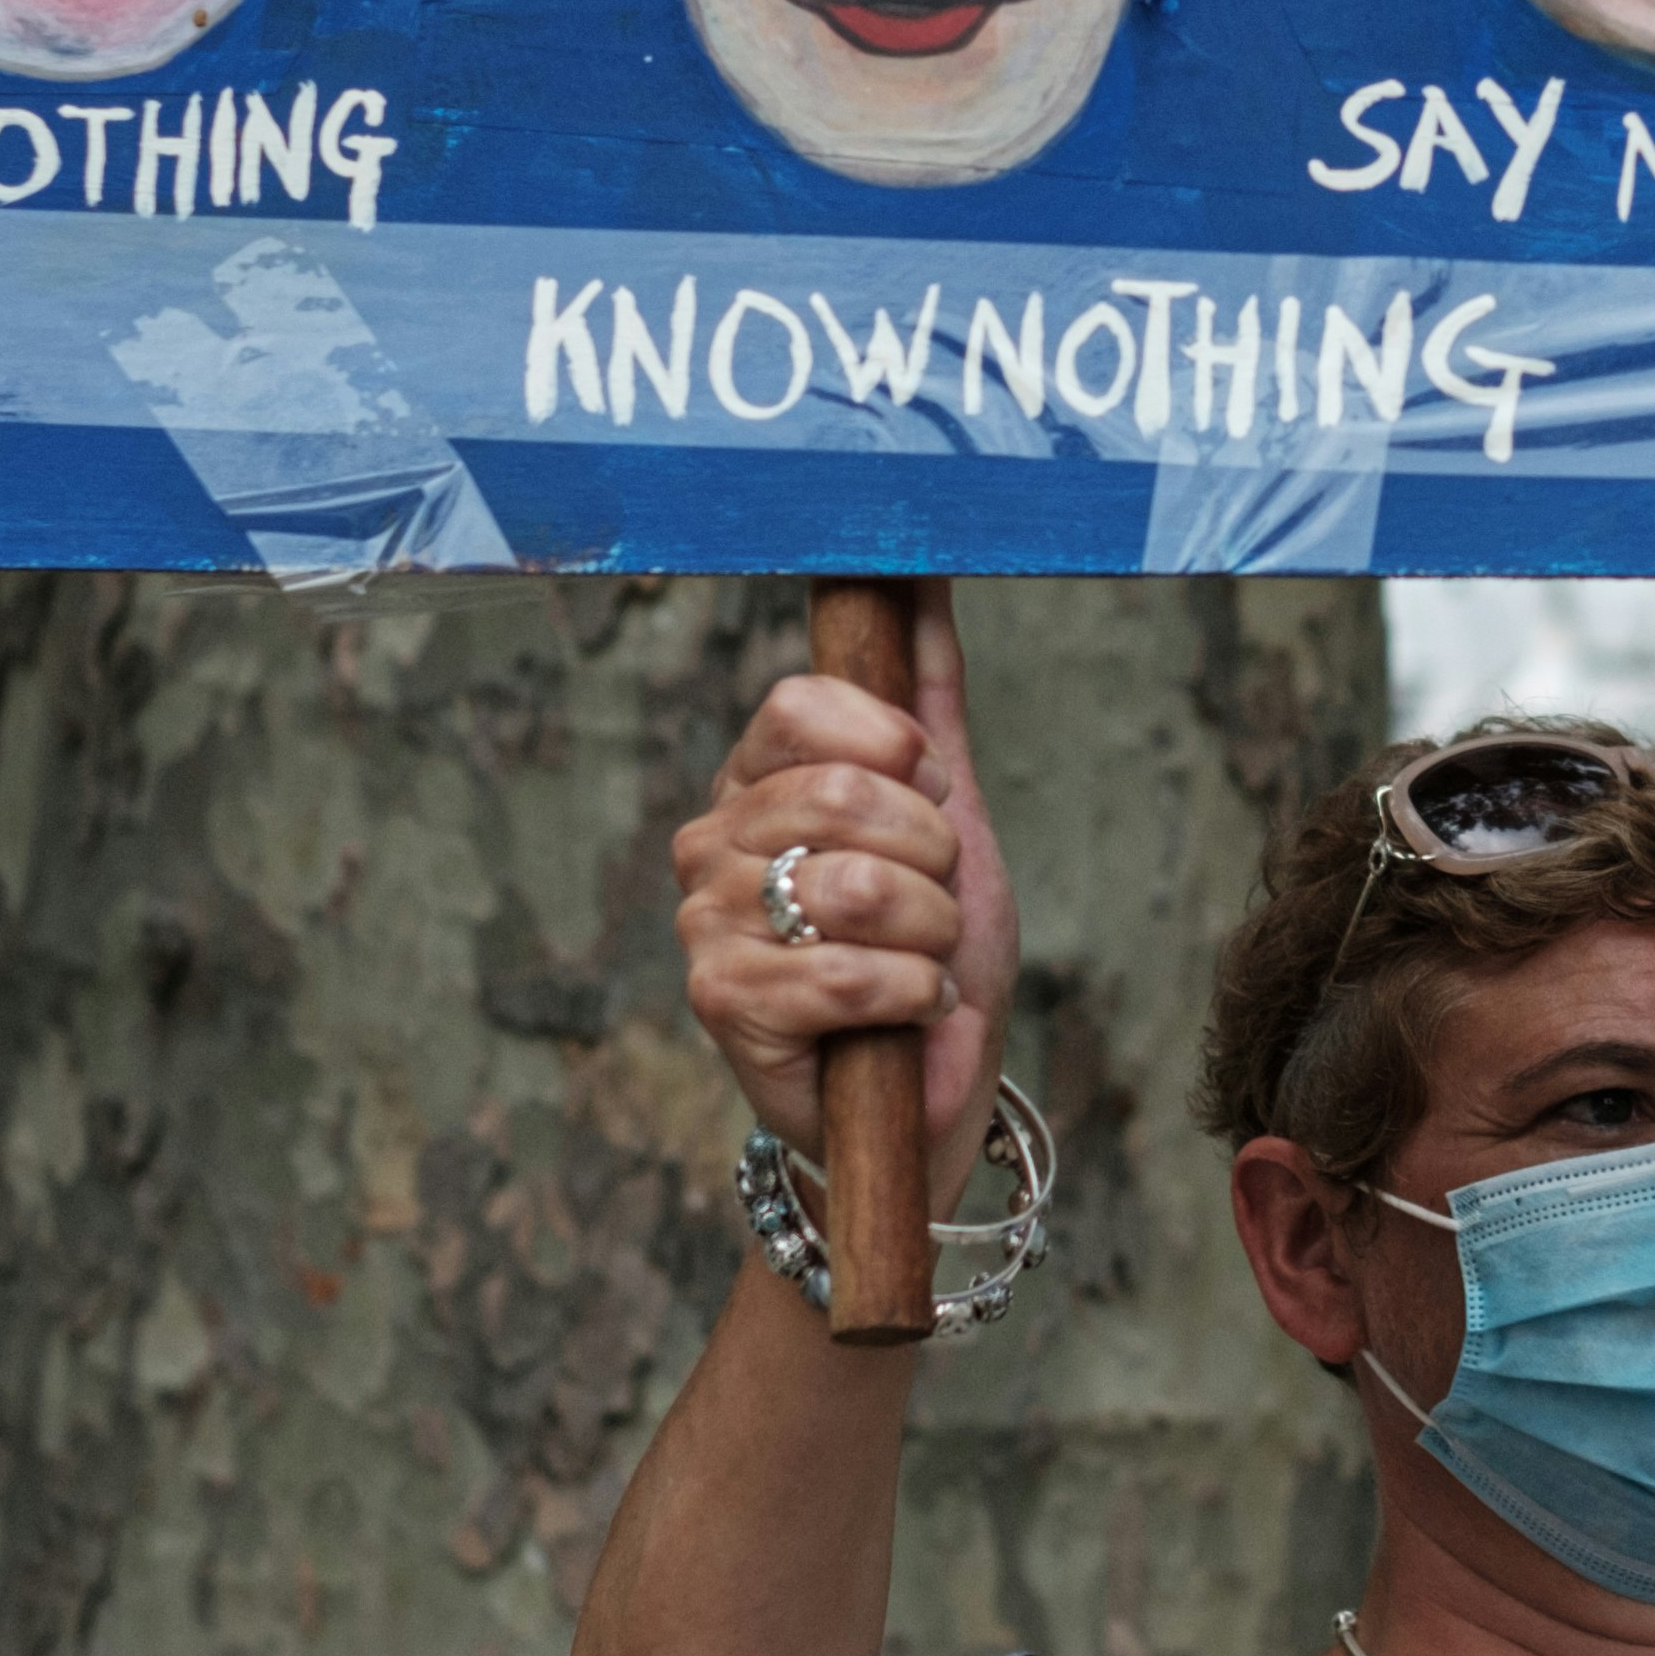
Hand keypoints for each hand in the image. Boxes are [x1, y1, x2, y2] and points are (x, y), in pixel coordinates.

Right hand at [669, 585, 1020, 1168]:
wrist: (933, 1088)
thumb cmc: (932, 946)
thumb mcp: (948, 810)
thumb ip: (927, 692)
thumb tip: (925, 568)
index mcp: (755, 777)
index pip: (801, 704)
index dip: (895, 748)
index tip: (935, 793)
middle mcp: (711, 839)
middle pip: (842, 796)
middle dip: (933, 856)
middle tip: (937, 900)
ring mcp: (706, 923)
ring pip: (852, 886)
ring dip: (931, 930)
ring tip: (928, 958)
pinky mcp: (723, 1005)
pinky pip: (846, 974)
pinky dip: (912, 994)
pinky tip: (911, 1010)